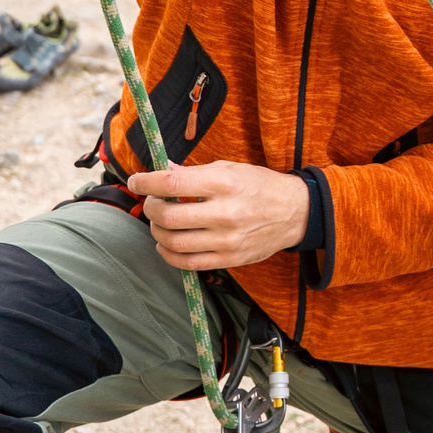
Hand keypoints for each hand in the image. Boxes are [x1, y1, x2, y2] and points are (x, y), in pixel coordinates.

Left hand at [129, 162, 311, 268]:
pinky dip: (169, 254)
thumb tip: (163, 171)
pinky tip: (167, 244)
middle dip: (150, 208)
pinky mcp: (229, 258)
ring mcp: (227, 239)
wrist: (295, 212)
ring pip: (172, 242)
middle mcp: (225, 212)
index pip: (172, 183)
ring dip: (157, 232)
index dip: (146, 182)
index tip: (136, 181)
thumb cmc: (259, 185)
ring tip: (161, 223)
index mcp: (223, 183)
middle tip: (152, 203)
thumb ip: (193, 173)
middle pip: (167, 216)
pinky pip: (187, 263)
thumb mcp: (229, 168)